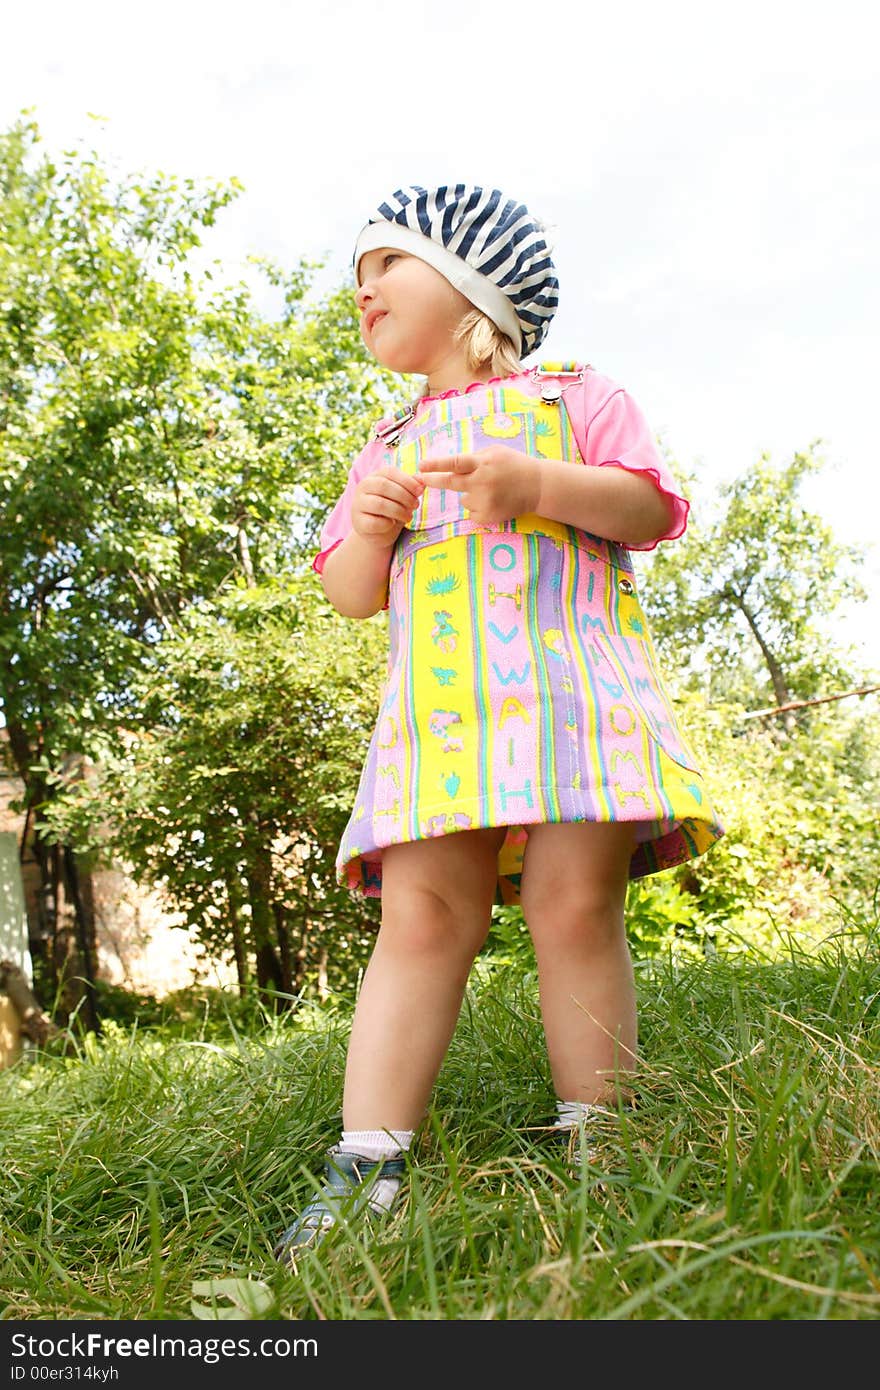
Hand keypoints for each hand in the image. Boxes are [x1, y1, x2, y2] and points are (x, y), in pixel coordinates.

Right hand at [351, 466, 424, 546]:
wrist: (378, 532)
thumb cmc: (392, 510)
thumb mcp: (403, 496)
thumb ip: (411, 486)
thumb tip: (423, 479)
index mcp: (374, 476)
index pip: (390, 472)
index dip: (407, 481)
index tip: (420, 491)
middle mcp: (362, 487)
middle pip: (384, 486)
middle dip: (404, 496)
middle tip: (416, 506)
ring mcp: (358, 505)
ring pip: (379, 504)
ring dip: (399, 511)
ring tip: (408, 517)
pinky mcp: (359, 523)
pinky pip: (374, 522)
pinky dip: (387, 524)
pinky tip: (393, 524)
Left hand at [417, 446, 540, 524]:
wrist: (538, 486)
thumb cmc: (515, 465)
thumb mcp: (495, 452)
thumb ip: (475, 458)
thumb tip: (451, 465)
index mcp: (483, 463)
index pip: (455, 463)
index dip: (436, 465)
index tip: (420, 466)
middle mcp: (482, 482)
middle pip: (451, 483)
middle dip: (433, 481)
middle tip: (420, 479)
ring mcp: (485, 501)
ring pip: (464, 499)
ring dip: (471, 494)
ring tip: (492, 490)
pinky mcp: (488, 516)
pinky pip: (472, 512)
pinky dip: (478, 507)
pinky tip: (494, 501)